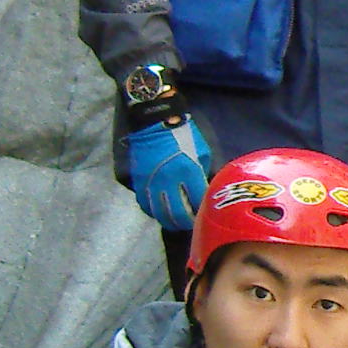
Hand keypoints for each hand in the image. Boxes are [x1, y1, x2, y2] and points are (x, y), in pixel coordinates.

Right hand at [125, 114, 213, 230]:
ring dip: (170, 222)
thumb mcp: (201, 152)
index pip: (197, 201)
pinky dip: (154, 212)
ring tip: (178, 223)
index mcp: (188, 171)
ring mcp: (152, 183)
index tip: (206, 216)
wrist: (155, 122)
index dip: (203, 212)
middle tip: (192, 225)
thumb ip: (204, 173)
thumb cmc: (183, 135)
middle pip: (178, 214)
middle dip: (187, 223)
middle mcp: (169, 181)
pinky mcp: (139, 183)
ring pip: (160, 214)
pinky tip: (162, 213)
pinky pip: (146, 206)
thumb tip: (207, 191)